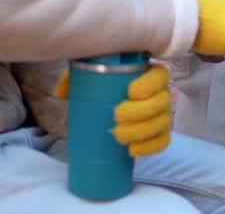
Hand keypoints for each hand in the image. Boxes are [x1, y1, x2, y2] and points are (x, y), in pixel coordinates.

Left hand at [53, 66, 173, 156]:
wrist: (104, 110)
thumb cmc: (99, 88)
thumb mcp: (85, 78)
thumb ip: (73, 79)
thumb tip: (61, 93)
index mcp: (148, 74)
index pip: (160, 75)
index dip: (150, 84)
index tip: (130, 92)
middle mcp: (161, 93)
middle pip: (162, 102)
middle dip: (141, 111)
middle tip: (117, 116)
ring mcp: (163, 114)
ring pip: (162, 123)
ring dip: (142, 131)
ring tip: (118, 136)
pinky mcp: (159, 134)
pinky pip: (162, 142)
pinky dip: (150, 147)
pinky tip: (132, 151)